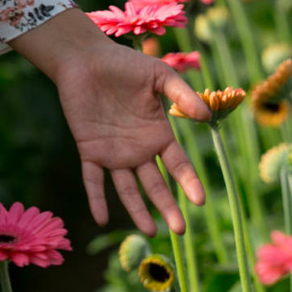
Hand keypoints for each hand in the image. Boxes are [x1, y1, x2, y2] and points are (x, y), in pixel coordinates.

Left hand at [10, 9, 211, 235]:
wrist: (85, 59)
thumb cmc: (125, 65)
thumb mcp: (160, 76)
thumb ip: (183, 95)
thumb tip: (206, 117)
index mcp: (158, 135)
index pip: (178, 165)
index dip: (189, 183)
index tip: (199, 200)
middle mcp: (139, 150)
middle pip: (156, 185)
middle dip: (168, 207)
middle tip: (180, 230)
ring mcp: (114, 153)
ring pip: (128, 189)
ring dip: (138, 211)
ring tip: (150, 232)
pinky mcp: (89, 150)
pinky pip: (93, 179)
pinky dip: (96, 199)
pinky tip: (101, 219)